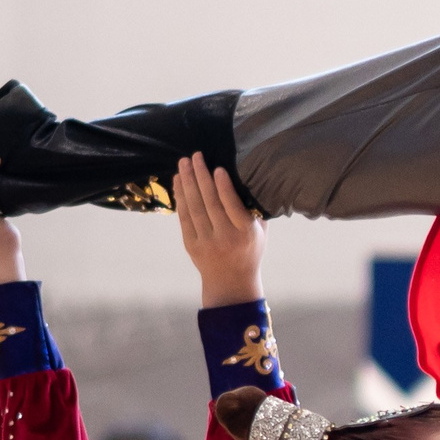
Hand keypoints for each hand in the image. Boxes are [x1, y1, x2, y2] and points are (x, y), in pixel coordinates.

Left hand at [174, 154, 264, 306]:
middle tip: (195, 156)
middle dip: (201, 176)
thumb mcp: (260, 233)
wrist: (231, 284)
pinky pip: (184, 217)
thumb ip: (255, 210)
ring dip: (187, 182)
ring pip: (194, 207)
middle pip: (209, 202)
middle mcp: (225, 236)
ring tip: (184, 163)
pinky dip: (180, 197)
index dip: (222, 186)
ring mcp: (206, 241)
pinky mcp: (191, 244)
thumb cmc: (249, 251)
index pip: (231, 205)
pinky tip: (178, 182)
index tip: (216, 167)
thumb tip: (247, 180)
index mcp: (245, 232)